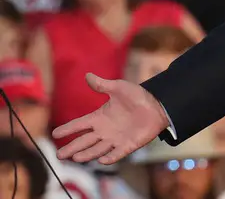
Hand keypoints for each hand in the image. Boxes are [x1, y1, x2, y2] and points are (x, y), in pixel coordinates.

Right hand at [53, 73, 168, 165]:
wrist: (158, 106)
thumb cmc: (138, 96)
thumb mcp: (119, 88)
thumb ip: (103, 84)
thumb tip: (88, 75)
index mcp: (99, 117)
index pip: (79, 124)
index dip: (68, 129)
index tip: (54, 134)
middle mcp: (104, 131)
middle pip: (84, 141)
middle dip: (72, 148)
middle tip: (59, 155)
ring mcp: (116, 139)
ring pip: (97, 149)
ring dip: (87, 154)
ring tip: (76, 158)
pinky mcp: (128, 145)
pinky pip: (117, 154)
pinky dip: (110, 157)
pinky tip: (102, 160)